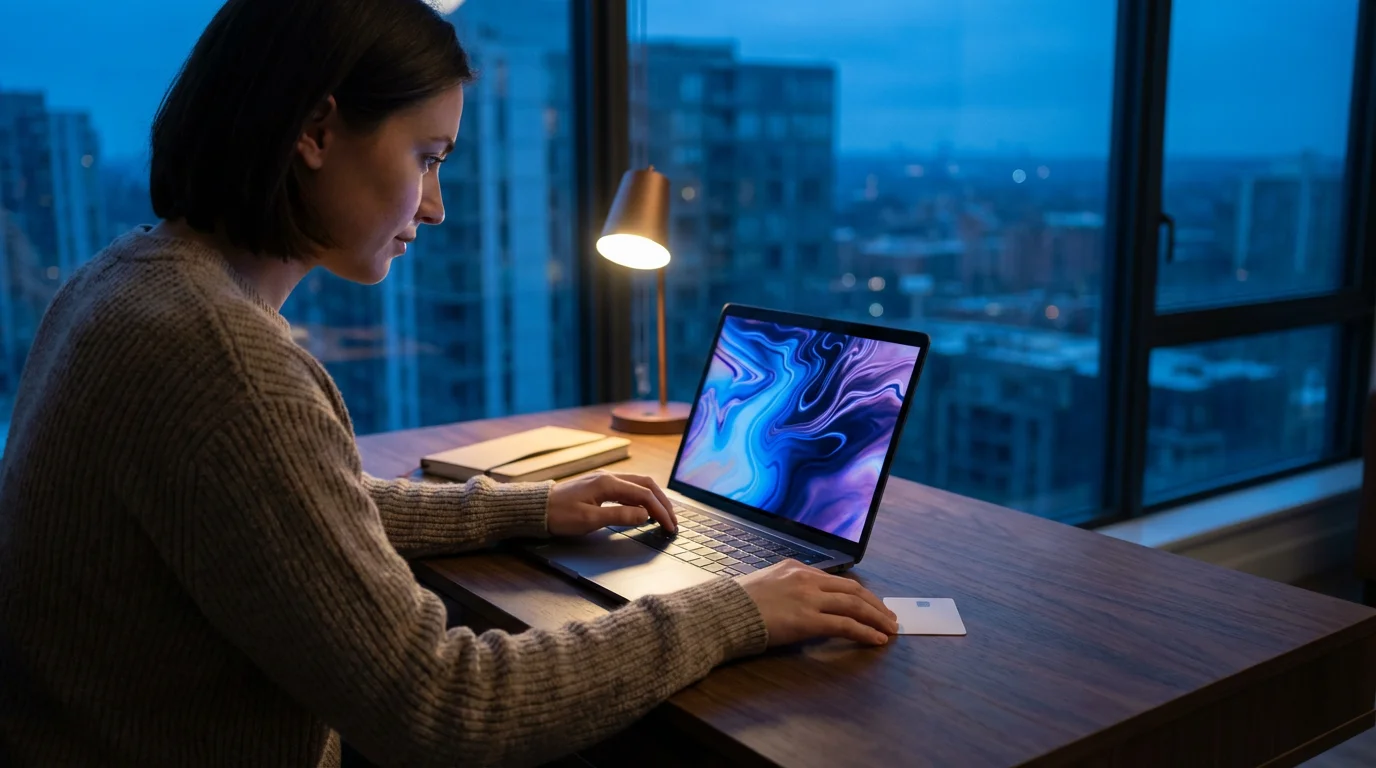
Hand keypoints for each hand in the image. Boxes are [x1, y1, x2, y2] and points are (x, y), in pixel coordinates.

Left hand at [546, 472, 676, 536]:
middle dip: (663, 503)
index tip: (670, 527)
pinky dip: (642, 498)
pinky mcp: (600, 485)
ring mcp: (605, 479)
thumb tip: (644, 515)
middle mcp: (609, 477)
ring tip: (664, 515)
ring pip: (639, 485)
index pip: (644, 496)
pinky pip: (629, 488)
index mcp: (608, 483)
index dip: (661, 511)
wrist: (537, 508)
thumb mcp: (589, 520)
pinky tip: (644, 509)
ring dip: (654, 499)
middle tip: (673, 521)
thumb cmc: (559, 515)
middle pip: (646, 485)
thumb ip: (619, 516)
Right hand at [737, 560, 898, 646]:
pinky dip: (865, 632)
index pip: (835, 580)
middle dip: (875, 604)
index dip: (857, 593)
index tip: (869, 603)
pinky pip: (846, 625)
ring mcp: (809, 598)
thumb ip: (784, 589)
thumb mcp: (763, 585)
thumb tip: (797, 603)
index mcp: (795, 568)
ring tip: (890, 629)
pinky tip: (877, 639)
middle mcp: (806, 579)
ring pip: (854, 605)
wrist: (723, 613)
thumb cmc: (736, 604)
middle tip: (889, 616)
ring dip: (877, 618)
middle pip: (852, 590)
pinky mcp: (808, 620)